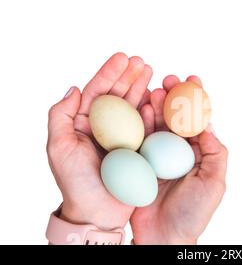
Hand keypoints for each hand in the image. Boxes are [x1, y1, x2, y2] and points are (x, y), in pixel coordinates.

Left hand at [46, 53, 152, 229]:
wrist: (98, 212)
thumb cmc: (75, 182)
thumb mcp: (59, 147)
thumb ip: (61, 116)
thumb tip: (75, 88)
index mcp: (83, 123)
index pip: (97, 92)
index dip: (109, 73)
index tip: (123, 57)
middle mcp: (104, 127)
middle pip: (118, 95)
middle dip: (129, 76)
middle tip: (141, 61)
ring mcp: (123, 137)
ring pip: (133, 107)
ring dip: (142, 88)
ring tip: (151, 72)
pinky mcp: (139, 148)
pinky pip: (146, 126)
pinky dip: (151, 112)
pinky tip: (155, 98)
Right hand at [130, 75, 227, 243]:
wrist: (164, 237)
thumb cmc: (193, 212)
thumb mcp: (214, 182)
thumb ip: (216, 152)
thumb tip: (209, 123)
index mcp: (199, 154)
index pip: (199, 121)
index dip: (197, 99)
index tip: (193, 80)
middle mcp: (179, 152)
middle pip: (176, 118)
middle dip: (173, 97)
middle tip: (168, 80)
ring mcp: (158, 156)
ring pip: (158, 124)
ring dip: (156, 105)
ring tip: (153, 90)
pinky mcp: (140, 162)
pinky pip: (140, 138)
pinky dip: (140, 121)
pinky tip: (140, 108)